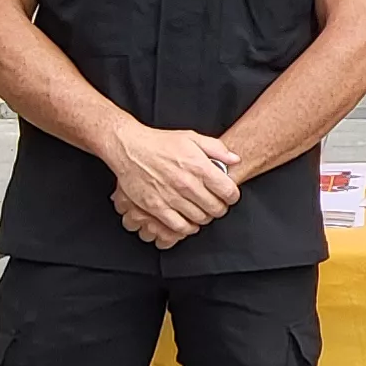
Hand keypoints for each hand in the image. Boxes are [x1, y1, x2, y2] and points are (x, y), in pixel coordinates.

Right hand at [101, 123, 240, 240]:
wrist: (130, 149)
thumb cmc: (160, 143)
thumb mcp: (192, 137)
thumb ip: (217, 149)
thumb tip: (235, 160)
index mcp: (199, 166)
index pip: (228, 191)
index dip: (232, 196)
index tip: (229, 195)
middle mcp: (187, 184)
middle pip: (216, 209)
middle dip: (220, 208)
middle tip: (216, 204)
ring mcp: (171, 197)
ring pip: (200, 219)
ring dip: (204, 218)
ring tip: (202, 211)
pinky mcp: (156, 207)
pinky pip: (179, 227)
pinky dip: (188, 228)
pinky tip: (188, 221)